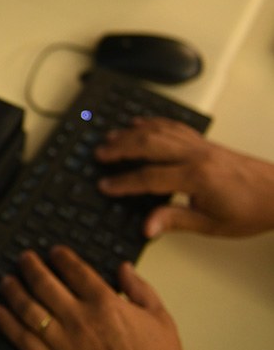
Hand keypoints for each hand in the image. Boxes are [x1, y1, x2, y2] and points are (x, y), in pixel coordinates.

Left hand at [0, 247, 185, 349]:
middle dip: (30, 267)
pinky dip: (6, 323)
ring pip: (28, 309)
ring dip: (13, 291)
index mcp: (106, 303)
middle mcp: (80, 319)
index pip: (75, 270)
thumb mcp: (161, 320)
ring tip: (6, 281)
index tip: (54, 251)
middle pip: (44, 284)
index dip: (61, 256)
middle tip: (24, 258)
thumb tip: (124, 268)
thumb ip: (141, 290)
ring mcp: (64, 342)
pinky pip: (23, 339)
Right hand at [95, 117, 273, 237]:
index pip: (149, 178)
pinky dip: (154, 122)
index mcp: (197, 178)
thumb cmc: (250, 211)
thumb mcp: (212, 224)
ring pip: (159, 131)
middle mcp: (196, 156)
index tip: (105, 186)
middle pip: (149, 145)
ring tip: (111, 137)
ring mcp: (200, 145)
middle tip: (99, 154)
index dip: (123, 183)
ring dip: (132, 133)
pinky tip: (140, 122)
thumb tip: (147, 226)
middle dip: (120, 148)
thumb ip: (175, 220)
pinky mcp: (205, 142)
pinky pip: (175, 126)